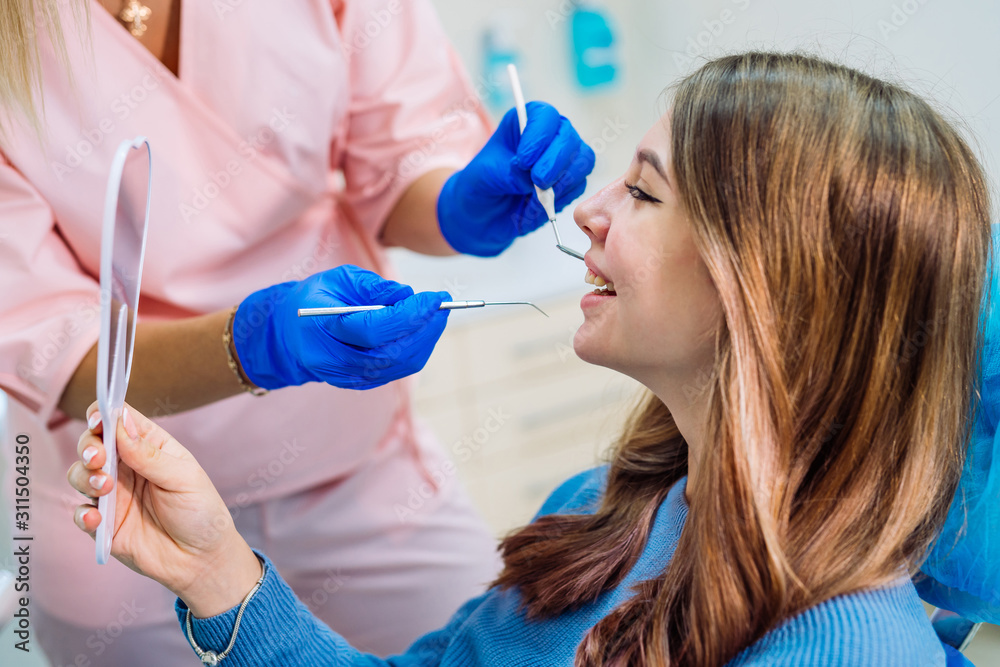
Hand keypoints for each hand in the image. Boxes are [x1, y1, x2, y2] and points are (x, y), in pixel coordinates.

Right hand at [68, 403, 262, 617]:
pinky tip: (95, 519)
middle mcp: (127, 467)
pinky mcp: (103, 524)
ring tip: (104, 488)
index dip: (104, 414)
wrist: (201, 559)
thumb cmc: (200, 512)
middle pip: (93, 444)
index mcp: (150, 447)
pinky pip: (81, 514)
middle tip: (99, 458)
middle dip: (89, 447)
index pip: (120, 421)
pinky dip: (82, 514)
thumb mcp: (183, 478)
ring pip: (80, 475)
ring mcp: (113, 495)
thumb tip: (121, 423)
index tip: (98, 418)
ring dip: (85, 477)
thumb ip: (149, 455)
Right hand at [232, 264, 450, 389]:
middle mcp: (336, 362)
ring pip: (401, 365)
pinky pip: (398, 369)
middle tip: (442, 304)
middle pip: (393, 352)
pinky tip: (424, 329)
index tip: (435, 298)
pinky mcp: (362, 383)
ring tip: (437, 313)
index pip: (374, 330)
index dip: (410, 315)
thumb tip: (407, 296)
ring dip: (426, 339)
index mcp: (322, 332)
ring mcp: (350, 377)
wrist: (288, 335)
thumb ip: (372, 287)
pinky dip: (417, 348)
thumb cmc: (314, 300)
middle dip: (425, 328)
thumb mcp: (337, 280)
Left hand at [437, 101, 595, 256]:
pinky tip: (538, 205)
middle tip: (537, 181)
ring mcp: (562, 160)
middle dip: (555, 161)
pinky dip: (562, 197)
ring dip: (563, 180)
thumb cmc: (480, 187)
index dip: (540, 136)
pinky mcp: (569, 183)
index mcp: (524, 123)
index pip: (545, 116)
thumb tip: (530, 177)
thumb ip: (508, 173)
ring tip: (536, 195)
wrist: (483, 216)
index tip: (523, 160)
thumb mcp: (485, 176)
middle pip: (569, 136)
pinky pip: (579, 186)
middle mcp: (548, 136)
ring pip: (582, 160)